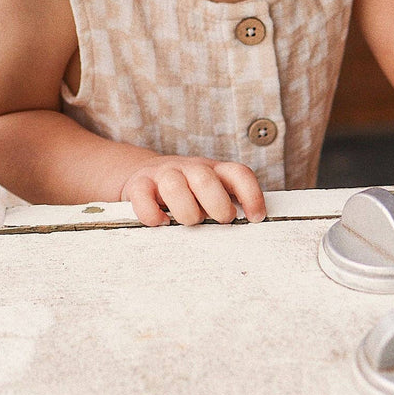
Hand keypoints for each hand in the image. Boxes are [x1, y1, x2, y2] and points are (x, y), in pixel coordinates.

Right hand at [120, 155, 266, 226]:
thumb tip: (248, 226)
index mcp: (212, 170)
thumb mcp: (208, 192)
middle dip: (217, 205)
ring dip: (185, 211)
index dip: (251, 195)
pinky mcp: (138, 185)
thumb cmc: (185, 192)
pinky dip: (152, 214)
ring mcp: (162, 174)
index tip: (255, 218)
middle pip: (205, 179)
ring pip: (174, 185)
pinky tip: (161, 222)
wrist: (143, 175)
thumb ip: (226, 203)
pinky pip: (142, 197)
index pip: (237, 174)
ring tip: (189, 222)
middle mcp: (188, 168)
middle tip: (220, 220)